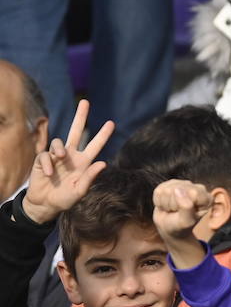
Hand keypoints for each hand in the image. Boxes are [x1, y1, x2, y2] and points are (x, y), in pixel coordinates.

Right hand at [21, 100, 112, 225]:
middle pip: (76, 132)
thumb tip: (103, 163)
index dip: (103, 135)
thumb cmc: (65, 199)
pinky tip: (49, 174)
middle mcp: (71, 156)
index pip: (95, 145)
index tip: (112, 122)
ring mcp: (56, 157)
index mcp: (84, 162)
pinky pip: (44, 156)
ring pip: (59, 142)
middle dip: (80, 117)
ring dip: (59, 148)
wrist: (45, 204)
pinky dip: (47, 163)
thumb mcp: (79, 191)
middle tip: (85, 102)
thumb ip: (90, 178)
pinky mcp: (42, 161)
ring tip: (61, 157)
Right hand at [152, 180, 212, 267]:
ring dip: (166, 202)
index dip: (183, 206)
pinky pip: (160, 188)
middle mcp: (197, 189)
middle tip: (176, 214)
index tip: (183, 216)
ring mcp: (184, 185)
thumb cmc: (180, 228)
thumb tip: (181, 191)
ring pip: (168, 188)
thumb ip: (186, 208)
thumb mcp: (185, 222)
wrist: (171, 229)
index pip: (191, 193)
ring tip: (171, 210)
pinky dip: (159, 199)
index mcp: (205, 198)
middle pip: (178, 189)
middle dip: (174, 204)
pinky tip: (165, 205)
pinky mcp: (171, 184)